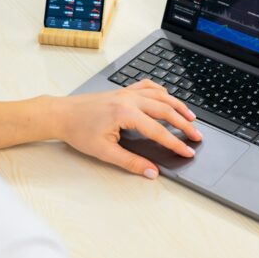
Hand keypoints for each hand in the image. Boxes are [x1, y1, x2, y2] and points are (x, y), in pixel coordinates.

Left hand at [51, 79, 199, 178]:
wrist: (61, 114)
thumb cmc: (78, 130)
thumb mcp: (104, 152)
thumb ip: (130, 163)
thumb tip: (151, 171)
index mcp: (126, 113)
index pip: (158, 131)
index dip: (175, 143)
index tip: (187, 151)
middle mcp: (129, 99)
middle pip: (165, 109)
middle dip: (183, 123)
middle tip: (196, 135)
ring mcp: (126, 92)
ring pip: (160, 95)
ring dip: (177, 105)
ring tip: (190, 117)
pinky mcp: (122, 91)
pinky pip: (148, 86)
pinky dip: (161, 91)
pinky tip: (167, 96)